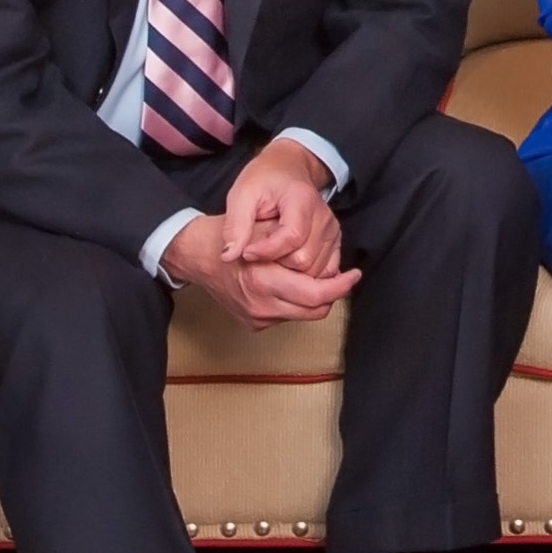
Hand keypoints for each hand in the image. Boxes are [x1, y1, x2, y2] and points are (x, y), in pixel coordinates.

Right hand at [161, 141, 355, 328]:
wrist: (198, 255)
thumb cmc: (232, 235)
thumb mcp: (264, 229)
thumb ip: (296, 246)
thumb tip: (330, 262)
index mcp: (264, 280)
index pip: (315, 294)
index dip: (340, 286)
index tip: (354, 274)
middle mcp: (260, 305)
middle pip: (314, 310)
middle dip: (333, 294)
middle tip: (346, 278)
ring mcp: (256, 318)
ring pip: (302, 315)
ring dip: (314, 299)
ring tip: (319, 277)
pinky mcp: (253, 323)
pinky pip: (286, 316)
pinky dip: (296, 302)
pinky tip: (294, 284)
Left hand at [219, 135, 341, 268]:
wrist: (287, 169)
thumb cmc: (264, 180)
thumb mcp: (241, 194)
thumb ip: (235, 225)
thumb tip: (229, 256)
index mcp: (303, 199)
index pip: (292, 237)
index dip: (266, 251)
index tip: (246, 252)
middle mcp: (324, 216)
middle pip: (303, 258)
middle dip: (277, 263)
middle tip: (258, 252)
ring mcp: (332, 230)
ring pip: (313, 269)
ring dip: (289, 270)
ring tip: (271, 254)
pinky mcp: (334, 240)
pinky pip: (325, 270)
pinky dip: (304, 273)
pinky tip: (286, 260)